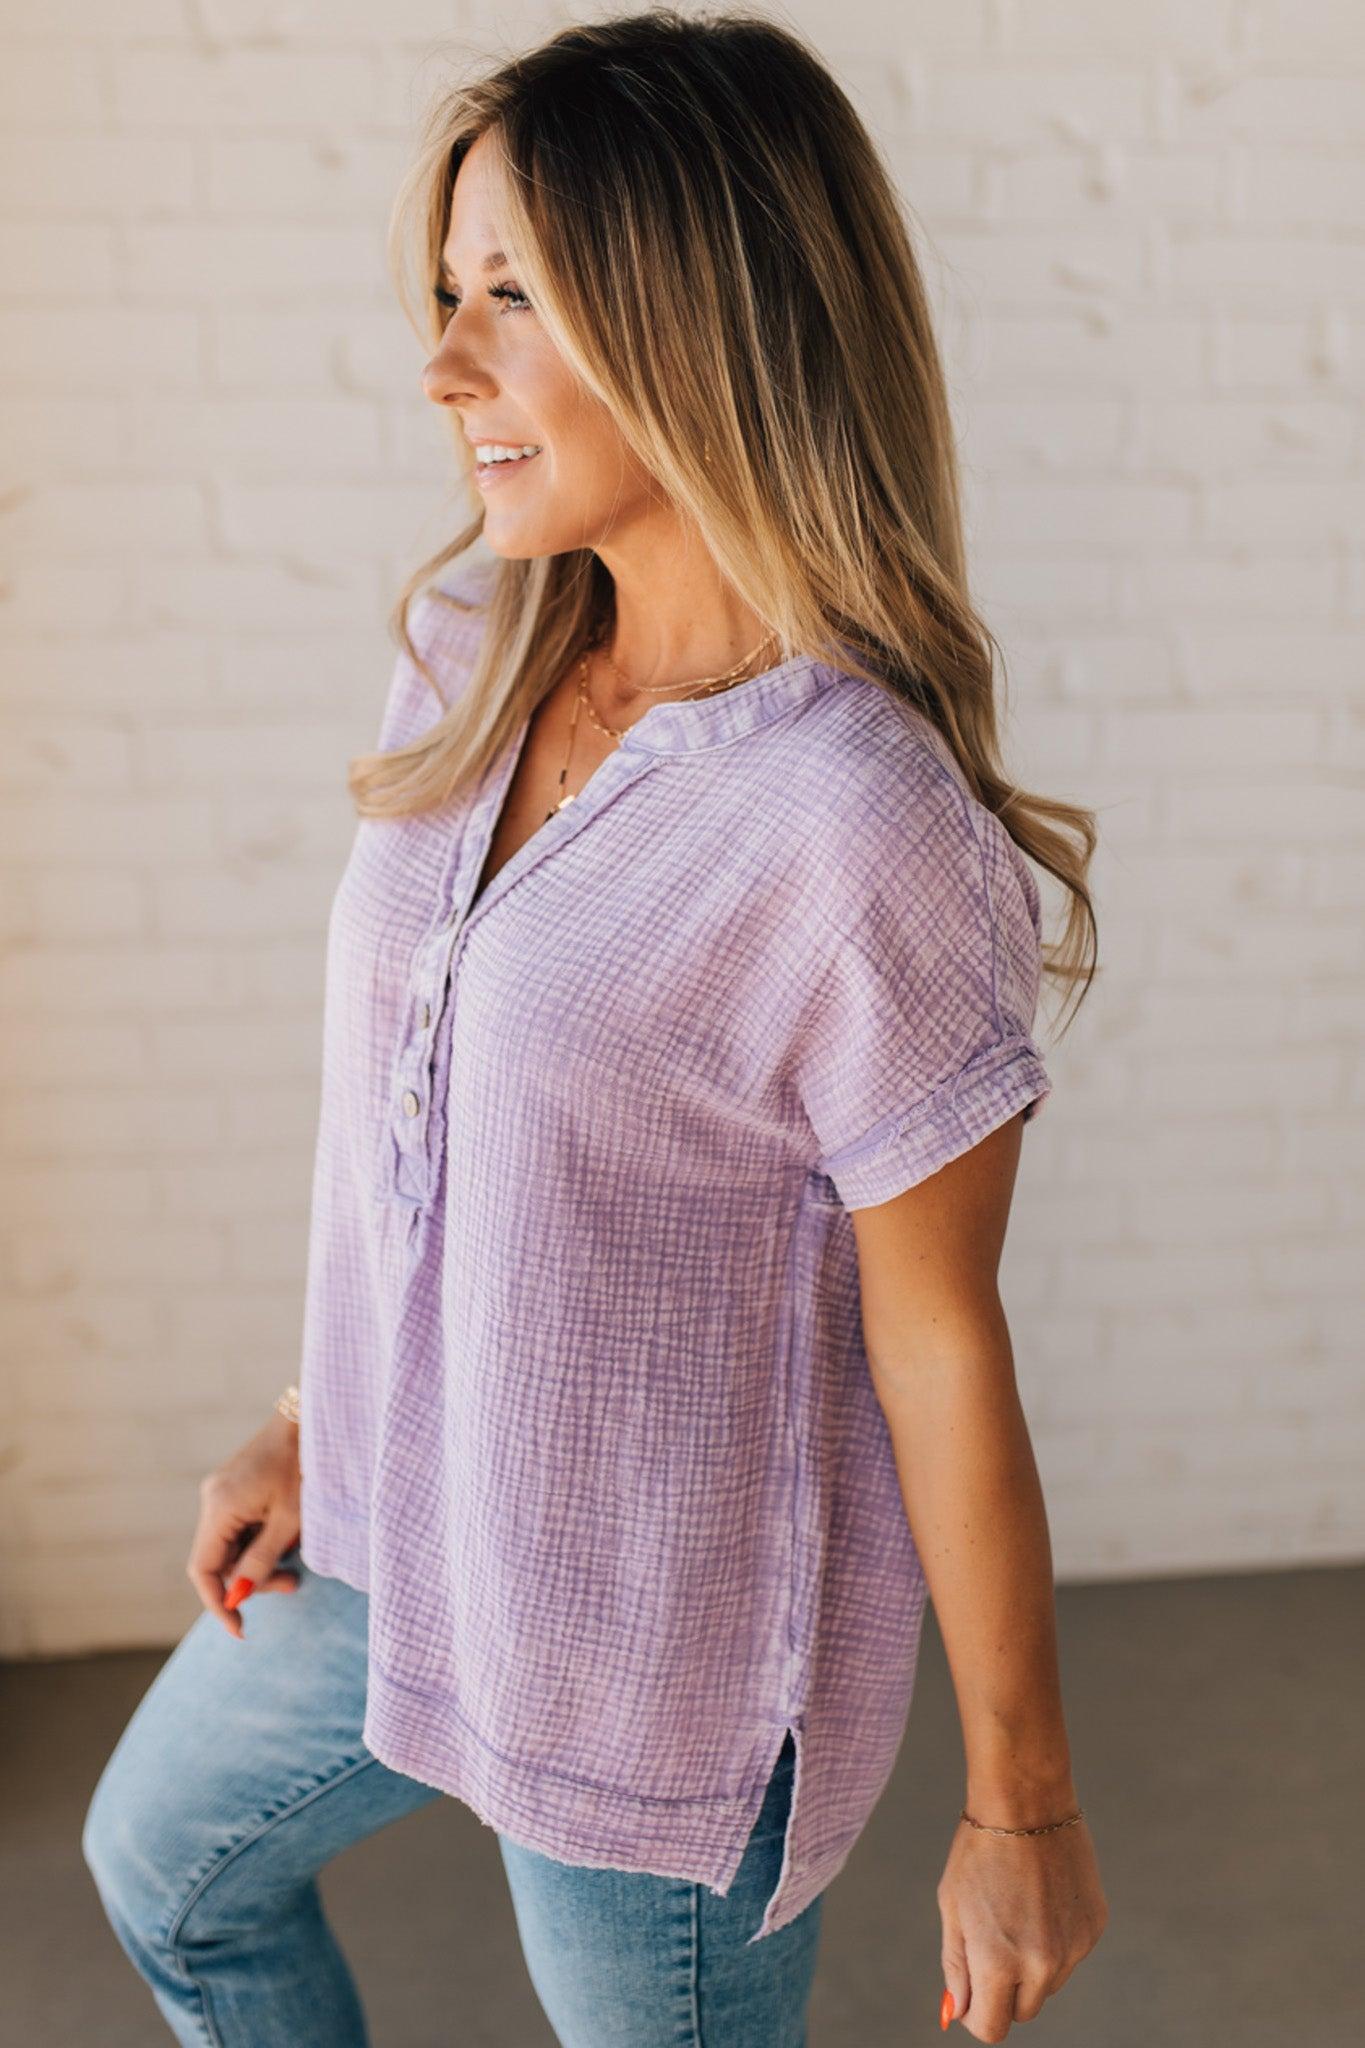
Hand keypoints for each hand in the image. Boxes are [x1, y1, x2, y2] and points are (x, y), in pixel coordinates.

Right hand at [187, 1409, 302, 1637]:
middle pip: (221, 1560)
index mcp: (219, 1507)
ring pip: (233, 1546)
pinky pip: (242, 1528)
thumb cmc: (304, 1466)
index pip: (203, 1570)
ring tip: (298, 1566)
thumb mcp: (288, 1520)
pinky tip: (289, 1538)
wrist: (310, 1418)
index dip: (218, 1603)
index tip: (240, 1628)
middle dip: (253, 1579)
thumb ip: (261, 1561)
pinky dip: (262, 1541)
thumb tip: (237, 1596)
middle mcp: (212, 1499)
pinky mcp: (236, 1489)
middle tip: (294, 1584)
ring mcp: (223, 1492)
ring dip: (262, 1561)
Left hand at [937, 1807, 1107, 2039]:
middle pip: (1022, 2012)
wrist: (1026, 1802)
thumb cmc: (979, 1852)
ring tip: (1018, 1910)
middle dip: (1004, 1992)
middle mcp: (1041, 1965)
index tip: (971, 1993)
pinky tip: (1043, 1898)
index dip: (977, 2016)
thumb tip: (958, 2013)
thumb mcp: (952, 1908)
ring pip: (1048, 1983)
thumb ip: (956, 1968)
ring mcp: (1073, 1948)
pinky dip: (1056, 1940)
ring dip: (1031, 1965)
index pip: (992, 2029)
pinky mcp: (1094, 1928)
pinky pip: (1070, 1954)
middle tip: (992, 1944)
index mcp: (999, 1963)